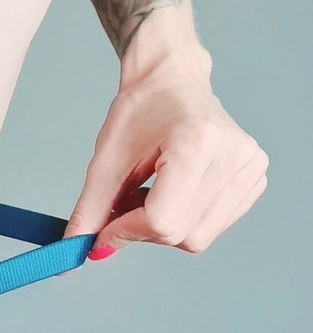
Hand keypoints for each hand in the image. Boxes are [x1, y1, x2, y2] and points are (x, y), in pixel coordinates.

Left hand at [63, 63, 268, 259]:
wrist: (171, 82)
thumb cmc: (141, 111)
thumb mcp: (106, 161)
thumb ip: (91, 210)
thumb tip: (76, 250)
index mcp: (198, 143)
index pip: (161, 220)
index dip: (125, 233)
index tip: (102, 233)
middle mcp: (234, 156)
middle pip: (181, 235)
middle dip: (143, 231)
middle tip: (124, 206)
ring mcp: (251, 168)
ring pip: (198, 238)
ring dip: (163, 228)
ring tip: (149, 195)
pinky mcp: (255, 179)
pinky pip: (213, 226)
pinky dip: (185, 221)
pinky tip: (173, 194)